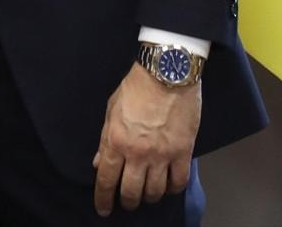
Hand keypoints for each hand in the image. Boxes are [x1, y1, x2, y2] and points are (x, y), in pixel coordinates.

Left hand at [92, 62, 200, 215]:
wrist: (166, 73)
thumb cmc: (137, 86)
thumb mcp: (111, 109)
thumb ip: (105, 138)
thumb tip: (99, 161)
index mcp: (116, 140)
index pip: (106, 179)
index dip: (103, 198)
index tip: (104, 208)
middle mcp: (137, 152)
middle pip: (131, 191)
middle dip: (127, 202)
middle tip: (127, 202)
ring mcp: (162, 154)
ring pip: (155, 191)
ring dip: (149, 196)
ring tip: (147, 194)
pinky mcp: (183, 152)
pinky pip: (178, 182)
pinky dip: (173, 189)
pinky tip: (169, 186)